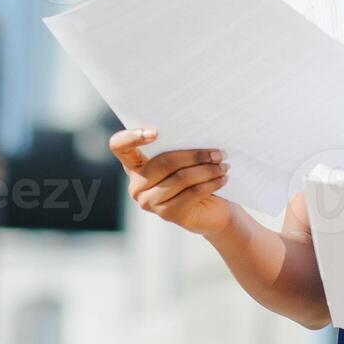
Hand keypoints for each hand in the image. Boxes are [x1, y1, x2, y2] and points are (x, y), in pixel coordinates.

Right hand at [109, 128, 233, 237]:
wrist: (212, 210)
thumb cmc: (197, 177)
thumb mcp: (186, 159)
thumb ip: (182, 145)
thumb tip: (197, 129)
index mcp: (135, 164)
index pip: (119, 146)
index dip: (132, 137)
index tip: (156, 132)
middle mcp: (137, 185)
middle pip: (163, 161)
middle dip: (195, 155)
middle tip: (218, 152)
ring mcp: (149, 202)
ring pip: (181, 178)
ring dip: (207, 170)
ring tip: (224, 164)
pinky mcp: (167, 215)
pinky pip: (192, 193)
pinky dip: (210, 183)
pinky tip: (223, 178)